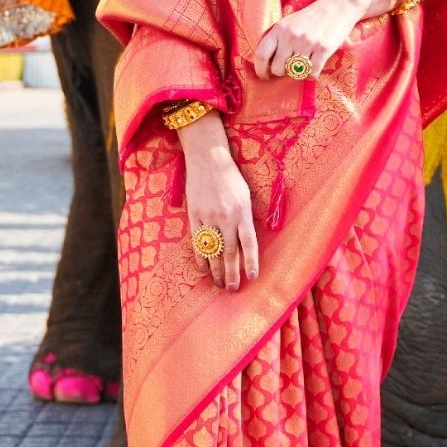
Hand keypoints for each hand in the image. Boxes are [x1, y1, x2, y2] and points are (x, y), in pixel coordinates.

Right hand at [179, 114, 257, 289]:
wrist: (207, 158)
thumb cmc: (230, 177)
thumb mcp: (246, 195)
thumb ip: (246, 218)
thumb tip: (247, 244)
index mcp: (242, 211)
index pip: (249, 243)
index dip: (251, 262)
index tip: (252, 277)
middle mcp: (226, 216)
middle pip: (230, 252)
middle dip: (232, 273)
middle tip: (232, 288)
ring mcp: (208, 216)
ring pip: (213, 250)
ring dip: (216, 270)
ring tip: (218, 283)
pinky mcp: (194, 215)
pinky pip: (197, 241)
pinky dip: (201, 257)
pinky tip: (204, 268)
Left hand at [254, 0, 362, 80]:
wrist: (337, 7)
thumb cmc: (310, 17)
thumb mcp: (288, 22)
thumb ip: (275, 38)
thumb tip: (262, 62)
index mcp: (279, 29)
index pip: (261, 55)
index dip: (260, 70)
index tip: (264, 76)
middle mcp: (291, 36)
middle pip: (278, 68)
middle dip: (282, 72)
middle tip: (288, 67)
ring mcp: (308, 43)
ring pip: (296, 73)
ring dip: (299, 72)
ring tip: (303, 63)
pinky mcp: (323, 49)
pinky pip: (312, 73)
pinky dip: (313, 74)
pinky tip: (314, 65)